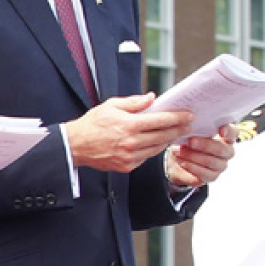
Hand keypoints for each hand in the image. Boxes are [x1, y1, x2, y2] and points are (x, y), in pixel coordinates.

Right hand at [66, 94, 194, 172]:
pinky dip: (153, 150)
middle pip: (163, 135)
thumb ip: (134, 102)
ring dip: (167, 140)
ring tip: (174, 133)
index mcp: (129, 125)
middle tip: (188, 125)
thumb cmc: (92, 124)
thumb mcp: (112, 105)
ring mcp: (130, 156)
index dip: (177, 118)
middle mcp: (132, 142)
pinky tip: (156, 143)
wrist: (76, 146)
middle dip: (178, 129)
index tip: (188, 115)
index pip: (161, 120)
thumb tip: (152, 98)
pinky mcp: (127, 166)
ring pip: (157, 148)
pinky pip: (146, 157)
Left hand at [164, 123, 237, 188]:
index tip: (221, 130)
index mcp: (227, 136)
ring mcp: (222, 165)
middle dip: (204, 145)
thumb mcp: (193, 132)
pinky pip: (204, 173)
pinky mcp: (213, 176)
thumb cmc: (190, 141)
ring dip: (193, 156)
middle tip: (190, 141)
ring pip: (210, 161)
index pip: (233, 132)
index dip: (228, 131)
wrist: (180, 159)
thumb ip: (198, 128)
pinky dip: (192, 167)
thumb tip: (191, 124)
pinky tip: (183, 162)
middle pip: (220, 149)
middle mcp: (227, 151)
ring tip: (179, 151)